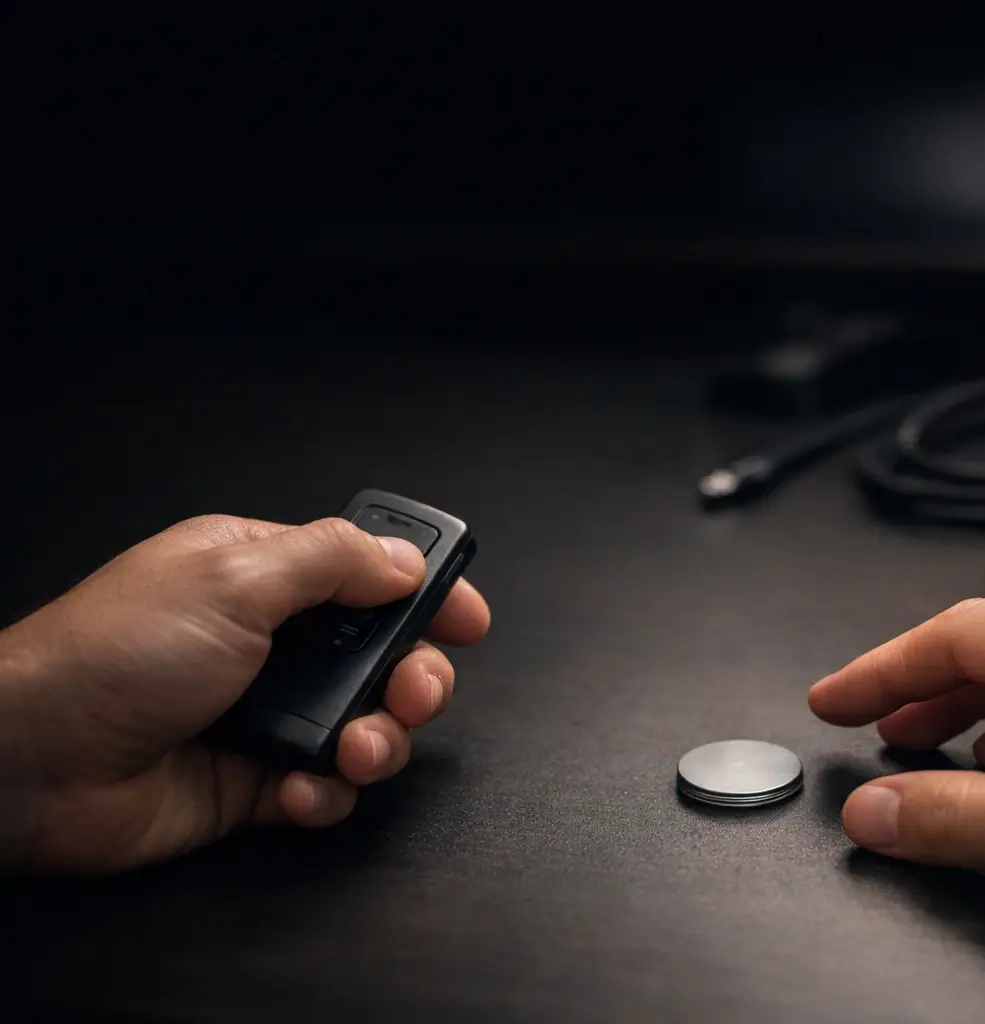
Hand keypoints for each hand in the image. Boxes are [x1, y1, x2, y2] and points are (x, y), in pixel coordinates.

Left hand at [0, 514, 489, 872]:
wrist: (36, 763)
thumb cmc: (112, 656)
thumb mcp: (233, 579)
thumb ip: (332, 560)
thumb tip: (404, 559)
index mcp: (263, 573)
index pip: (369, 570)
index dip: (428, 592)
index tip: (467, 617)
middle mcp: (271, 641)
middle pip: (387, 654)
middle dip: (416, 676)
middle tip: (411, 691)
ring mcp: (266, 711)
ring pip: (368, 723)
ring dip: (379, 739)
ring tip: (354, 748)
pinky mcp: (255, 779)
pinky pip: (327, 786)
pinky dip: (328, 791)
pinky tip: (300, 786)